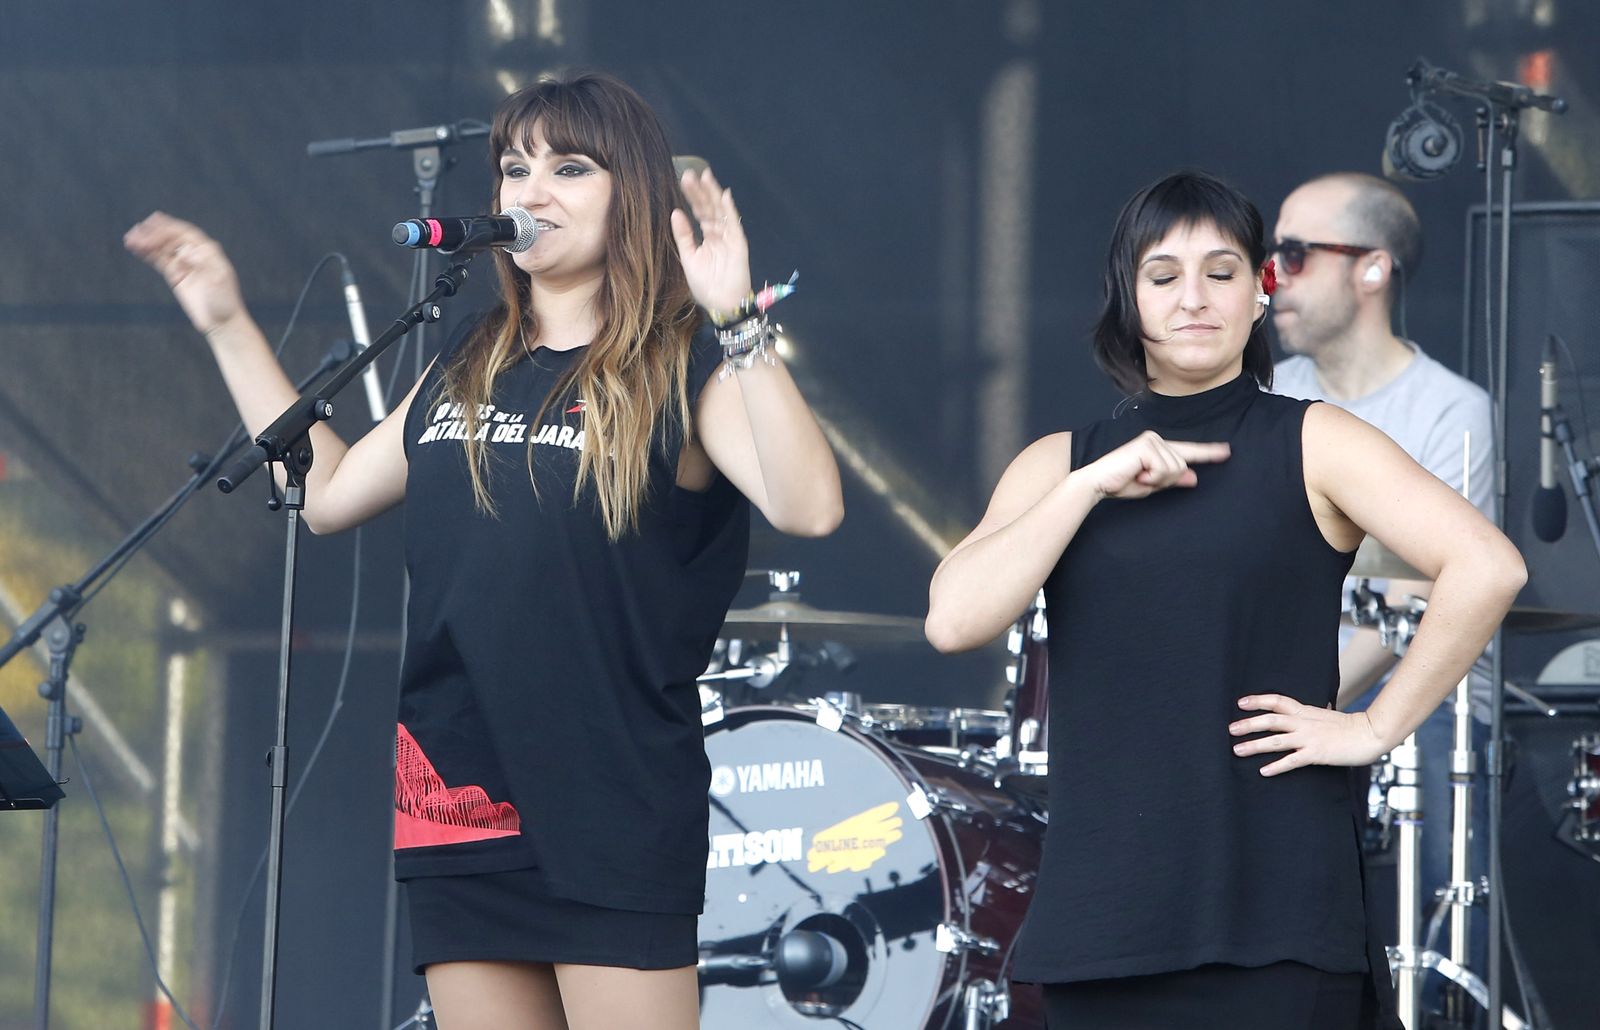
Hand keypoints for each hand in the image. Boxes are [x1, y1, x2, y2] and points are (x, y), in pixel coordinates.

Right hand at [124, 211, 247, 339]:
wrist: (222, 321)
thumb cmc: (225, 300)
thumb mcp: (218, 280)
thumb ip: (203, 264)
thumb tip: (185, 252)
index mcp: (207, 250)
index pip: (185, 233)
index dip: (168, 227)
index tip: (151, 225)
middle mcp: (195, 253)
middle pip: (171, 238)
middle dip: (154, 234)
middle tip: (136, 232)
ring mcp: (184, 264)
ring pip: (163, 248)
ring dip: (147, 242)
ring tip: (130, 238)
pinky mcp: (175, 275)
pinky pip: (159, 260)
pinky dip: (148, 253)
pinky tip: (136, 248)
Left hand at [670, 167, 751, 313]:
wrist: (721, 304)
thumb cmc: (706, 285)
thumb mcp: (689, 258)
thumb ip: (683, 235)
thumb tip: (676, 212)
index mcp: (707, 236)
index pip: (699, 211)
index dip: (692, 196)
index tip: (683, 180)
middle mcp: (719, 233)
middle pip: (710, 207)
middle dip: (701, 191)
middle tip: (691, 174)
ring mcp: (730, 237)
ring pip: (721, 211)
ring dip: (714, 194)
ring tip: (705, 177)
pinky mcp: (739, 244)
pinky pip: (734, 225)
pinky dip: (730, 210)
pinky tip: (724, 196)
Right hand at [1078, 431, 1229, 499]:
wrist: (1098, 483)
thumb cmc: (1120, 483)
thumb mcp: (1152, 485)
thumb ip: (1172, 479)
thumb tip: (1194, 477)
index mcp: (1158, 448)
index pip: (1187, 451)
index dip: (1207, 453)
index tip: (1226, 452)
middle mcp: (1156, 439)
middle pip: (1181, 464)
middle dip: (1165, 479)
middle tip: (1142, 479)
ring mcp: (1151, 440)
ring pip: (1174, 467)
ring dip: (1157, 479)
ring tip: (1138, 476)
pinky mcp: (1146, 445)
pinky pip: (1164, 468)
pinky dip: (1151, 477)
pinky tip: (1136, 474)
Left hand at [1229, 694, 1390, 776]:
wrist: (1370, 734)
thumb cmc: (1351, 726)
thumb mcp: (1329, 715)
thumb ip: (1318, 713)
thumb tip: (1321, 705)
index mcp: (1306, 711)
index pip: (1277, 701)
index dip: (1258, 700)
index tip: (1241, 703)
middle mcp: (1303, 723)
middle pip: (1270, 720)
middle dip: (1248, 724)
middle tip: (1231, 729)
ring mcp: (1309, 738)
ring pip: (1276, 740)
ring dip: (1255, 745)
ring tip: (1238, 750)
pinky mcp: (1316, 754)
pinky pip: (1292, 761)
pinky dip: (1277, 766)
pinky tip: (1263, 771)